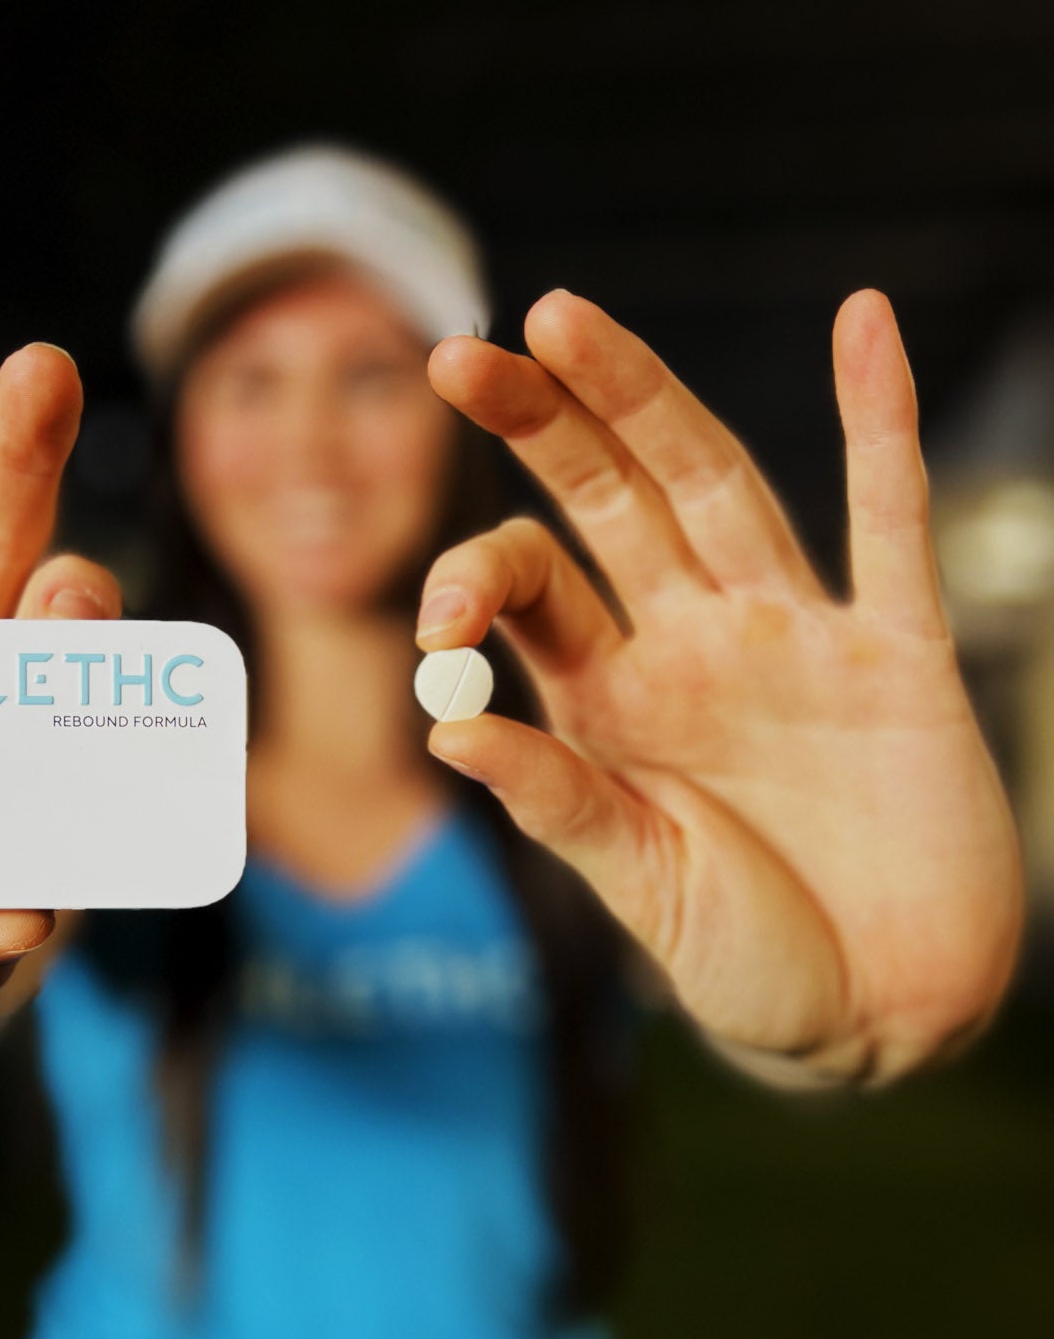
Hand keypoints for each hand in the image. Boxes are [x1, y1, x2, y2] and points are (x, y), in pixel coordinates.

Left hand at [415, 289, 1023, 1084]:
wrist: (886, 1021)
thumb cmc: (754, 969)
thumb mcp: (642, 892)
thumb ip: (559, 804)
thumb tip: (443, 729)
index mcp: (609, 703)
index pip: (529, 594)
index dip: (477, 579)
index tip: (442, 620)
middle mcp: (690, 648)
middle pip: (605, 505)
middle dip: (538, 428)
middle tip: (460, 354)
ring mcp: (792, 639)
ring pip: (716, 487)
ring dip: (647, 402)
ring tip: (565, 318)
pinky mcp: (897, 656)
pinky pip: (894, 521)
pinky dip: (882, 423)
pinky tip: (863, 325)